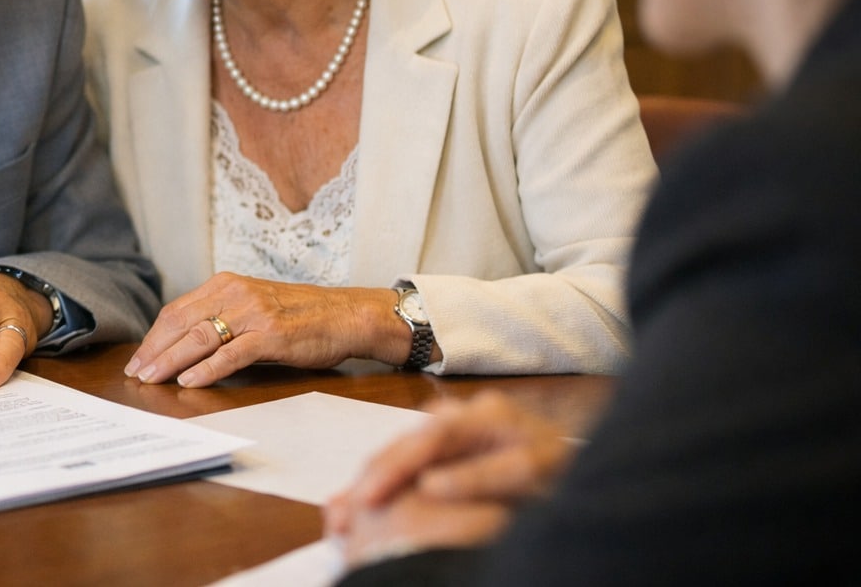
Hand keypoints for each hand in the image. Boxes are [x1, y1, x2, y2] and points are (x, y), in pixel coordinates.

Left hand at [124, 274, 410, 386]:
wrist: (345, 315)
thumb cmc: (299, 315)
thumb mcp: (252, 306)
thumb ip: (220, 318)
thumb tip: (182, 345)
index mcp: (226, 284)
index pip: (177, 310)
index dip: (154, 337)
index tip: (138, 359)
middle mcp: (235, 293)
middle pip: (181, 323)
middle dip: (154, 351)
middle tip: (136, 374)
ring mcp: (253, 313)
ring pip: (200, 337)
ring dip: (171, 361)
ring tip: (152, 380)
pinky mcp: (271, 335)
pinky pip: (231, 353)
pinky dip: (206, 369)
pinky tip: (189, 381)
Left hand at [322, 392, 575, 566]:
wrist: (596, 477)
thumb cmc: (514, 482)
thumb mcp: (452, 485)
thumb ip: (398, 493)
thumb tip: (334, 513)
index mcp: (454, 423)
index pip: (400, 446)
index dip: (367, 476)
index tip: (339, 514)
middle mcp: (479, 416)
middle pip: (418, 437)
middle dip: (382, 470)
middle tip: (355, 502)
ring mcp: (511, 428)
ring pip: (449, 438)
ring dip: (411, 463)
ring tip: (378, 491)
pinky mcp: (544, 453)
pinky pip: (502, 465)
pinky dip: (468, 477)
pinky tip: (436, 488)